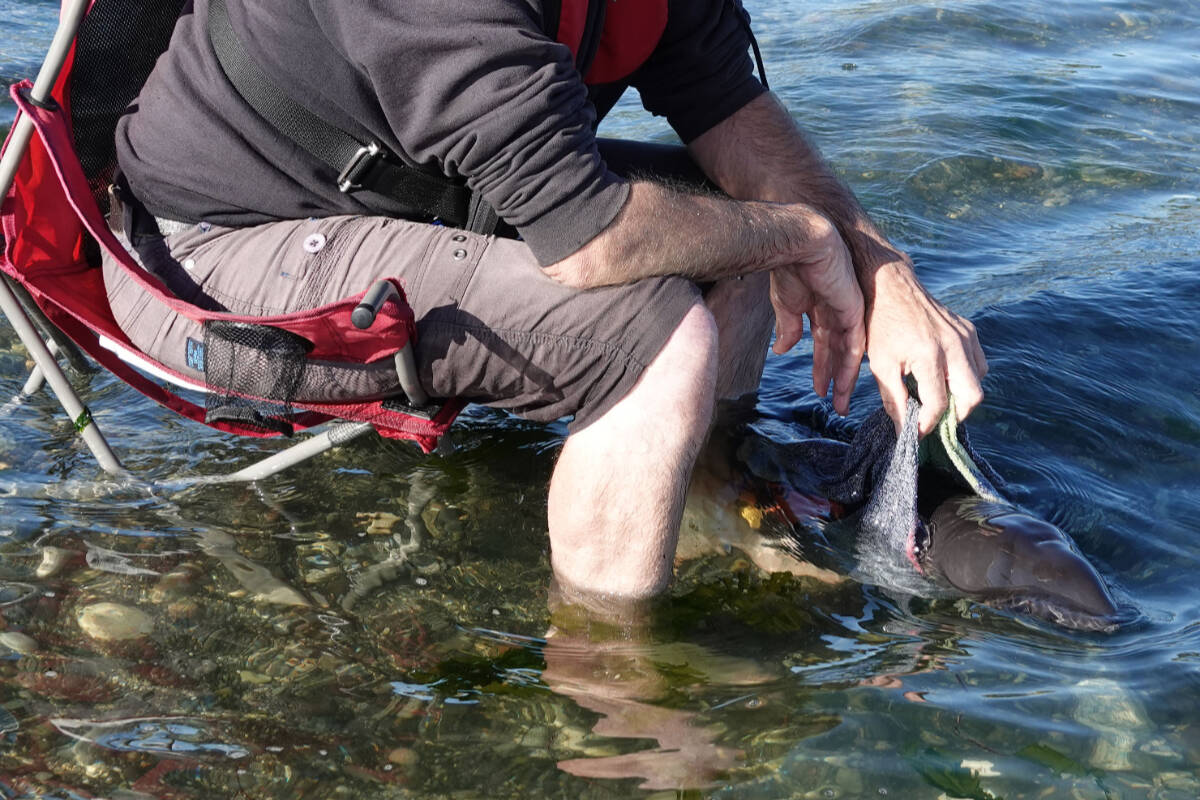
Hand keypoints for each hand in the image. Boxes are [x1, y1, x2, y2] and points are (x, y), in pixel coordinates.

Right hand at [769, 214, 865, 414]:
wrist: (798, 244)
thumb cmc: (788, 267)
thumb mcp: (785, 304)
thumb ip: (788, 327)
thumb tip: (782, 350)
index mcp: (817, 306)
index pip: (822, 343)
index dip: (819, 366)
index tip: (818, 388)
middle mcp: (835, 311)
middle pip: (837, 352)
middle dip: (834, 378)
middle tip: (835, 404)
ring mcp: (847, 311)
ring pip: (849, 353)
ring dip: (843, 379)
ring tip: (839, 403)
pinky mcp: (854, 310)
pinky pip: (855, 345)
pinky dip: (850, 366)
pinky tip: (842, 383)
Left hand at [863, 257, 987, 434]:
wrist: (890, 285)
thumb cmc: (880, 325)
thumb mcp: (880, 365)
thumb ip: (894, 401)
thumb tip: (903, 432)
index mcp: (930, 354)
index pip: (938, 404)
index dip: (927, 424)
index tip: (916, 433)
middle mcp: (955, 345)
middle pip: (973, 397)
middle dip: (955, 415)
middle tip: (933, 419)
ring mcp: (966, 335)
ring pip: (979, 380)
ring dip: (961, 395)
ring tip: (935, 398)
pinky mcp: (969, 329)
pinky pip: (977, 362)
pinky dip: (965, 376)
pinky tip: (942, 377)